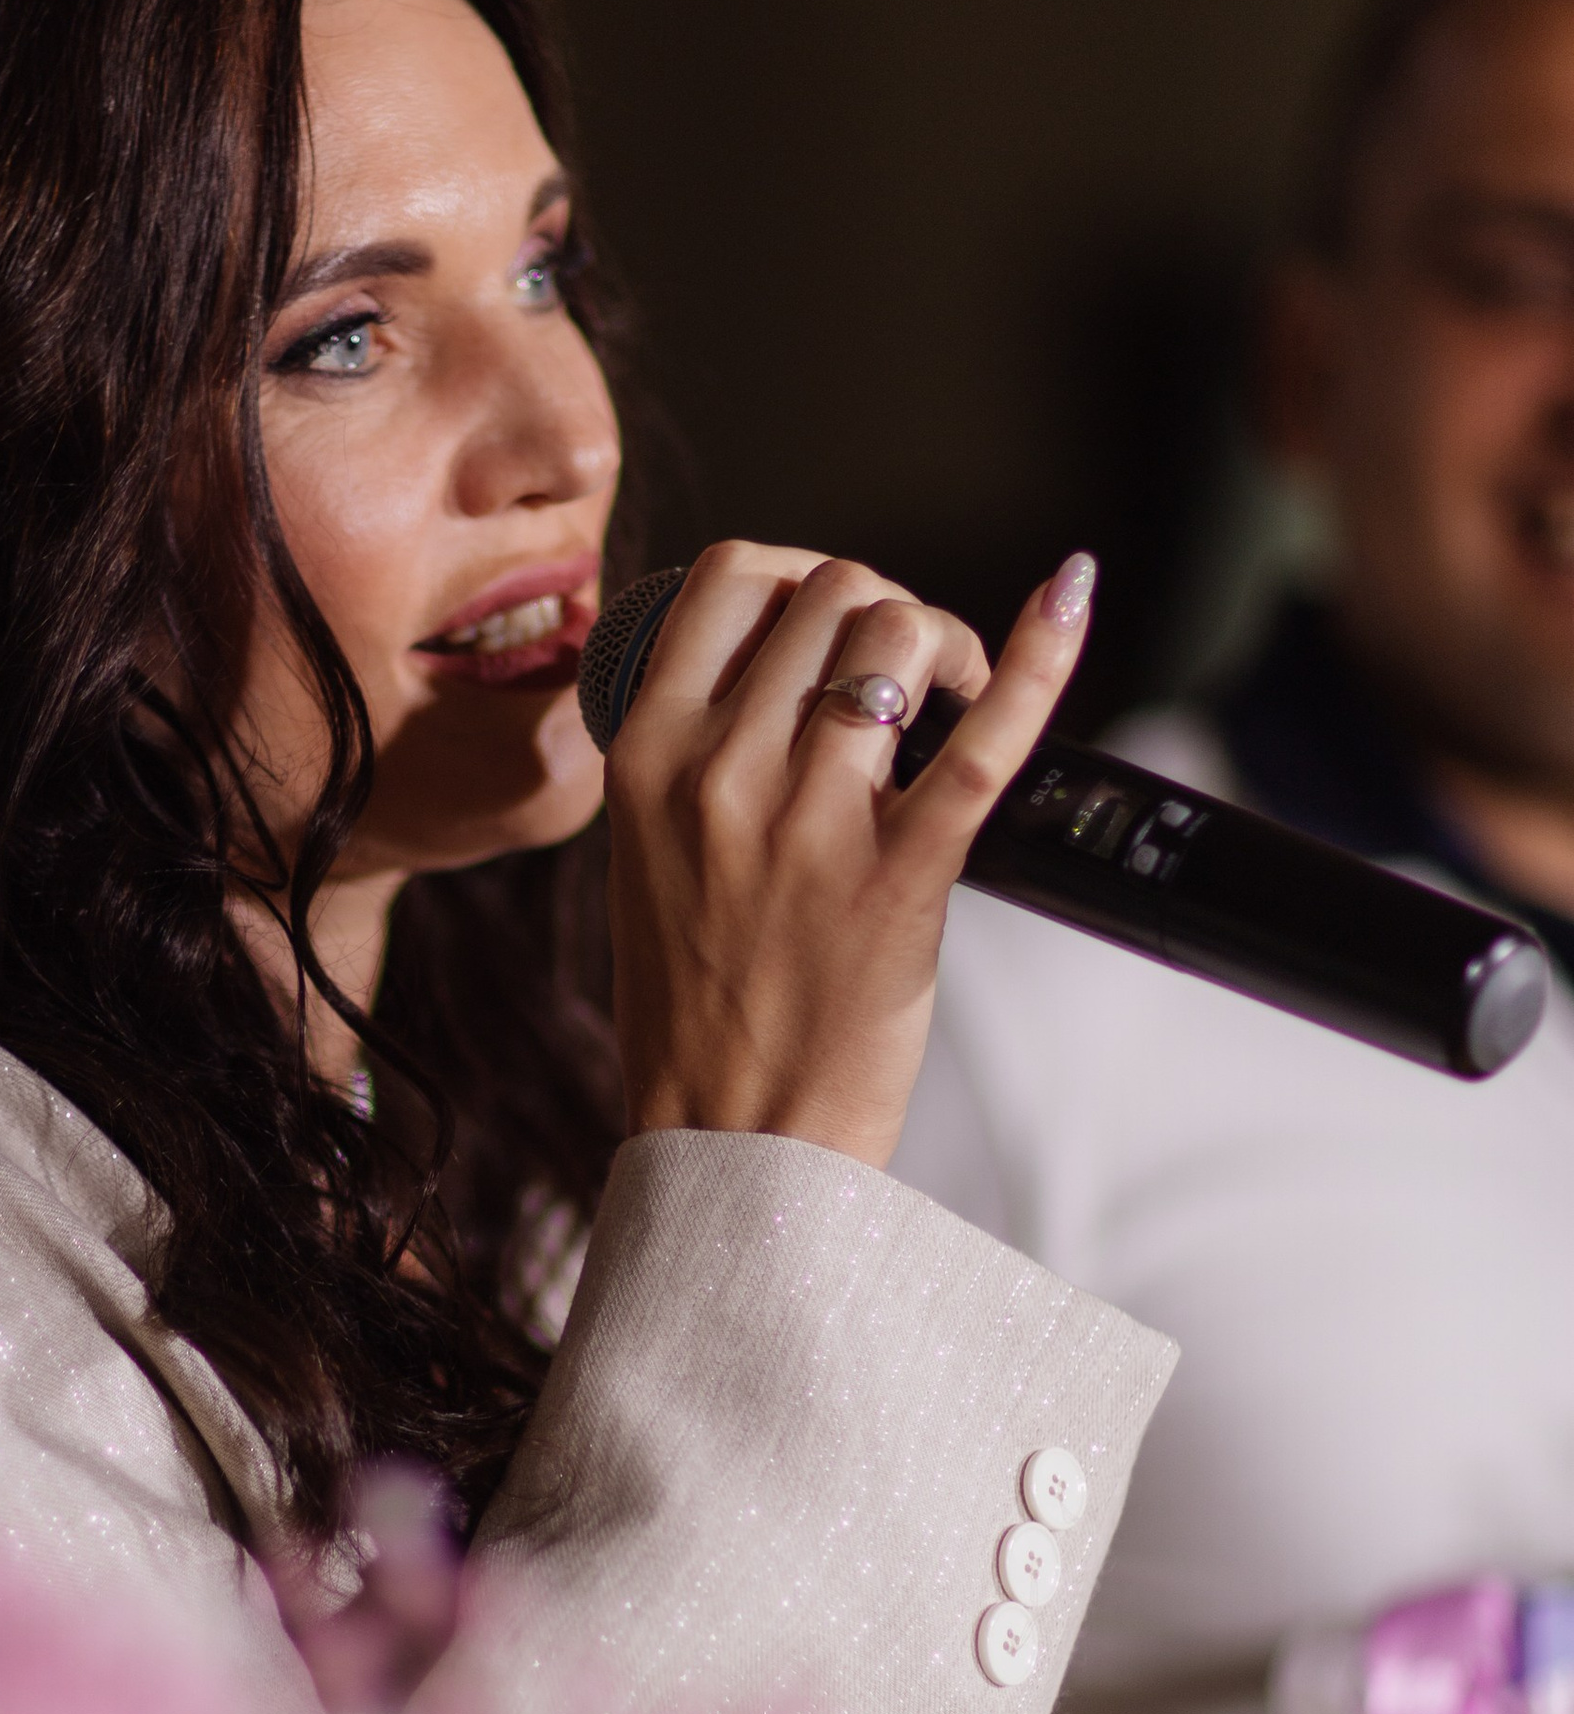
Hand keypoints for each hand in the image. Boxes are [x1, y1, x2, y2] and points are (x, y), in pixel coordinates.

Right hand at [603, 542, 1093, 1164]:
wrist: (731, 1139)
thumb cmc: (697, 1008)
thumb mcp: (648, 854)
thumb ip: (694, 751)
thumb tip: (782, 662)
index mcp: (645, 756)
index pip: (731, 580)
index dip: (801, 573)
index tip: (833, 618)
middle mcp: (717, 772)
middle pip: (831, 592)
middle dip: (887, 609)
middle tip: (915, 675)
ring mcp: (809, 822)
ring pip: (898, 632)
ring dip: (948, 643)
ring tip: (961, 696)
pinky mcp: (899, 875)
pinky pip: (985, 739)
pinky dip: (1042, 652)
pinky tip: (1069, 597)